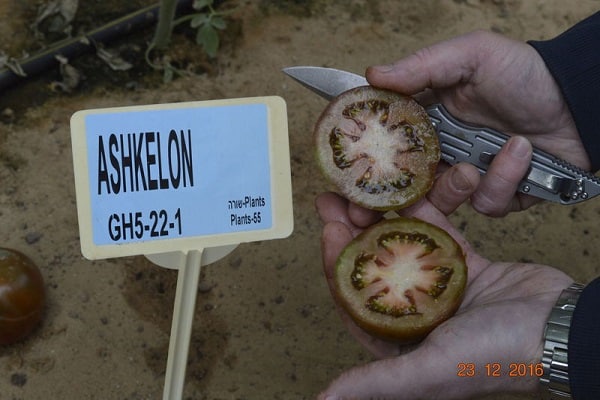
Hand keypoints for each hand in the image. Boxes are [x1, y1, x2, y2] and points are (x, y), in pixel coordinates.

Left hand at [315, 166, 571, 398]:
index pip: (354, 299)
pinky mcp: (467, 266)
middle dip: (351, 235)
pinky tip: (405, 192)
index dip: (336, 265)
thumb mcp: (428, 368)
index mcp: (401, 341)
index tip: (328, 230)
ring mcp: (441, 288)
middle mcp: (416, 314)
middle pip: (372, 268)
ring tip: (362, 190)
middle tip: (335, 200)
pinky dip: (423, 214)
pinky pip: (439, 234)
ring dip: (381, 220)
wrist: (563, 329)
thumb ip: (376, 380)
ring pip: (402, 247)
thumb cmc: (497, 356)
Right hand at [366, 30, 590, 215]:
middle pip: (407, 184)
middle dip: (395, 196)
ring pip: (443, 200)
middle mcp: (445, 152)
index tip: (354, 172)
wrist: (580, 100)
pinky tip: (521, 151)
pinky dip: (504, 179)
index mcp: (430, 121)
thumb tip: (373, 76)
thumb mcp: (473, 55)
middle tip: (376, 203)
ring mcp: (471, 175)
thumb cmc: (526, 73)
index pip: (390, 145)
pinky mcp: (499, 194)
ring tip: (482, 162)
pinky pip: (487, 203)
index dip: (372, 160)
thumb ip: (423, 66)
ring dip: (458, 184)